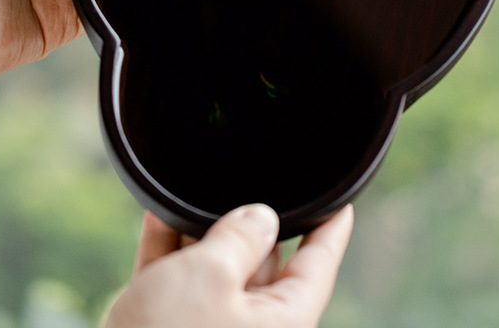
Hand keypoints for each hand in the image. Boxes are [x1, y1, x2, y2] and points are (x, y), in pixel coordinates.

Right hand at [105, 203, 353, 327]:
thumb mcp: (209, 274)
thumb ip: (240, 236)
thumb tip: (261, 216)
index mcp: (282, 322)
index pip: (318, 266)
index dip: (331, 229)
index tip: (340, 202)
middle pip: (263, 261)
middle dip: (246, 223)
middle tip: (230, 185)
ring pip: (216, 268)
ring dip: (200, 232)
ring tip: (187, 197)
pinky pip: (178, 281)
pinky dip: (169, 249)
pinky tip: (158, 215)